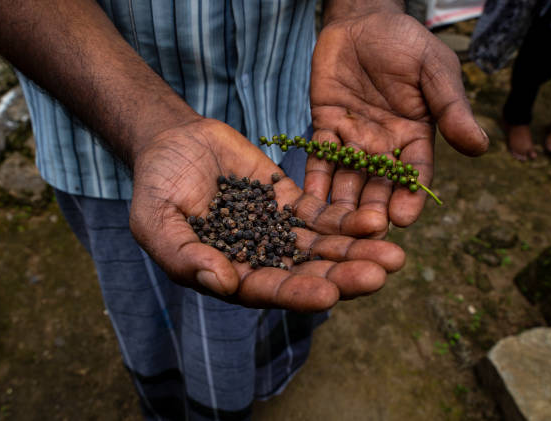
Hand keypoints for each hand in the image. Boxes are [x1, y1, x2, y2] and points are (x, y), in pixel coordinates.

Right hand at [129, 118, 404, 311]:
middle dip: (343, 275)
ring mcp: (279, 230)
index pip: (267, 290)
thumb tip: (221, 282)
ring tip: (394, 255)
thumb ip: (183, 254)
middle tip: (379, 275)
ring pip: (323, 246)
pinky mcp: (291, 201)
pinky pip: (322, 214)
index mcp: (230, 274)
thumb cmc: (156, 187)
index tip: (328, 294)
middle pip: (308, 272)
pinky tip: (375, 221)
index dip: (297, 292)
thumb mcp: (156, 221)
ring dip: (357, 251)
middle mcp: (261, 258)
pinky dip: (347, 220)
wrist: (173, 143)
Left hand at [307, 12, 488, 233]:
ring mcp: (352, 139)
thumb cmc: (405, 43)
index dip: (410, 196)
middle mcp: (384, 146)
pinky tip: (307, 202)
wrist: (363, 20)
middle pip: (378, 185)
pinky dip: (314, 180)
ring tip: (335, 227)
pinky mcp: (324, 128)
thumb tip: (480, 147)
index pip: (414, 174)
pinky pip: (319, 158)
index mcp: (415, 136)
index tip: (403, 218)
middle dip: (372, 209)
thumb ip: (451, 108)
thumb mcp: (435, 70)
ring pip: (347, 178)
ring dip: (342, 203)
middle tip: (365, 233)